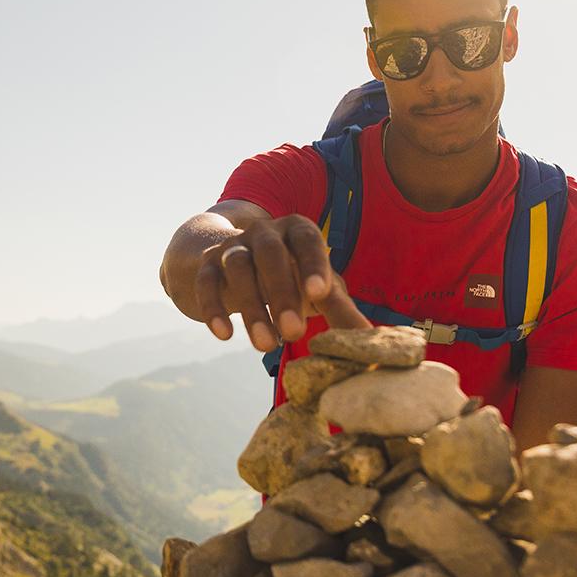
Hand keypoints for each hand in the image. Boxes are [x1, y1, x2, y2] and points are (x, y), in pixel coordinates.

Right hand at [194, 214, 369, 351]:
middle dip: (281, 292)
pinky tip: (224, 335)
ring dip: (251, 307)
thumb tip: (370, 340)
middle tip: (294, 332)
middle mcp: (263, 232)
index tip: (319, 294)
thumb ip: (339, 309)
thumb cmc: (291, 276)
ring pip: (237, 267)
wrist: (237, 261)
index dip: (312, 263)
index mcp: (296, 231)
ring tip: (266, 346)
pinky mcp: (207, 265)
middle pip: (270, 254)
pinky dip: (213, 307)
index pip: (307, 239)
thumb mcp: (315, 287)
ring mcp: (232, 246)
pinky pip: (206, 282)